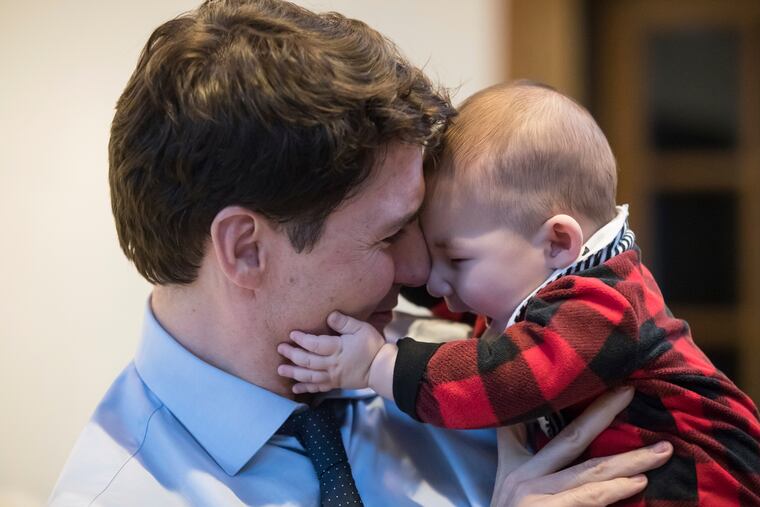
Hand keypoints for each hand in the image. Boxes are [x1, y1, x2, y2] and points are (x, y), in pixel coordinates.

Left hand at [277, 311, 385, 392]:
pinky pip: (318, 387)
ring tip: (280, 370)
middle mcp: (331, 364)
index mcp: (337, 349)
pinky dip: (305, 388)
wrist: (382, 369)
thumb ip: (344, 322)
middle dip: (292, 354)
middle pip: (307, 360)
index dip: (302, 339)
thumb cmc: (372, 346)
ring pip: (309, 376)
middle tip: (280, 348)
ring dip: (293, 372)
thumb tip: (329, 315)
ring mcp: (332, 376)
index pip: (315, 344)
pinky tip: (294, 388)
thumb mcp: (361, 329)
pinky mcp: (335, 384)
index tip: (291, 334)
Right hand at [491, 387, 672, 506]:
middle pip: (573, 439)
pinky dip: (615, 492)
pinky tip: (637, 484)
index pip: (552, 427)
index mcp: (519, 464)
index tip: (616, 386)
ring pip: (591, 474)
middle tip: (633, 393)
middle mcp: (527, 478)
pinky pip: (589, 501)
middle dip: (605, 413)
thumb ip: (516, 445)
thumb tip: (526, 411)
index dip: (584, 406)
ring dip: (629, 461)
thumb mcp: (507, 479)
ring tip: (660, 452)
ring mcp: (538, 499)